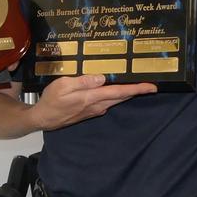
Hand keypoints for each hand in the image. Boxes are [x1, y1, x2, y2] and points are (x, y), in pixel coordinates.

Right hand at [30, 75, 155, 130]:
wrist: (44, 118)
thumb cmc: (51, 100)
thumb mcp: (62, 86)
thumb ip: (83, 81)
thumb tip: (102, 78)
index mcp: (92, 97)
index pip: (120, 92)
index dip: (137, 89)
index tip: (152, 87)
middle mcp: (98, 105)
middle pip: (122, 97)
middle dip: (137, 91)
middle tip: (151, 85)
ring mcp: (95, 110)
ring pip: (116, 100)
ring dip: (128, 94)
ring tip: (138, 85)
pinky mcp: (91, 111)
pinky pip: (109, 102)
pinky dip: (116, 96)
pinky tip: (117, 89)